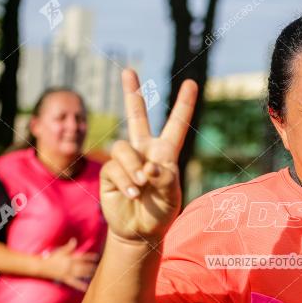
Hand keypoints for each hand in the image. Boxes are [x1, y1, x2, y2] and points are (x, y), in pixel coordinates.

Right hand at [41, 238, 99, 291]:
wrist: (42, 266)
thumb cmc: (51, 258)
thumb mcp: (60, 251)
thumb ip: (69, 246)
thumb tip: (74, 239)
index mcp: (70, 258)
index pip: (82, 257)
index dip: (90, 257)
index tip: (97, 257)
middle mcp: (70, 265)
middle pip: (83, 266)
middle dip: (90, 266)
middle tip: (98, 267)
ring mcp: (68, 272)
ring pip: (80, 273)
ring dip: (87, 274)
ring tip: (94, 274)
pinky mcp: (64, 278)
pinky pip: (74, 283)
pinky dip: (80, 285)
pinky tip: (86, 288)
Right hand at [100, 69, 198, 242]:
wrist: (140, 231)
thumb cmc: (161, 212)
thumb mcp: (171, 196)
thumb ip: (164, 178)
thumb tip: (147, 167)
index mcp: (165, 153)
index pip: (176, 125)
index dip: (184, 105)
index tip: (192, 83)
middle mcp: (144, 151)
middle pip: (136, 117)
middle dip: (131, 93)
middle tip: (128, 71)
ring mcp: (125, 160)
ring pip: (123, 148)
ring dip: (132, 167)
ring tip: (141, 186)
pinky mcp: (109, 172)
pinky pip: (114, 167)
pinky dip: (125, 180)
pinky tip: (132, 194)